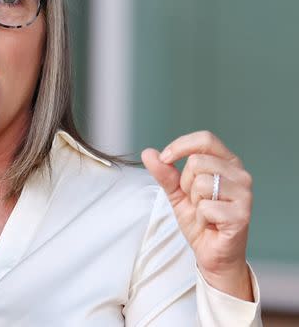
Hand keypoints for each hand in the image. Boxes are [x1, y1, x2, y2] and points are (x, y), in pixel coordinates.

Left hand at [141, 131, 253, 300]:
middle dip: (186, 183)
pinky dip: (201, 218)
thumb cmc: (200, 219)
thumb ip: (164, 172)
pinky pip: (206, 207)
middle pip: (197, 162)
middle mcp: (240, 175)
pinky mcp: (242, 215)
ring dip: (194, 202)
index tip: (165, 159)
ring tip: (204, 212)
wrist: (212, 253)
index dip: (181, 146)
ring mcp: (244, 195)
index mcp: (228, 163)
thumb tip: (148, 153)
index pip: (205, 139)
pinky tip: (210, 224)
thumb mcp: (176, 192)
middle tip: (195, 200)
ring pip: (200, 183)